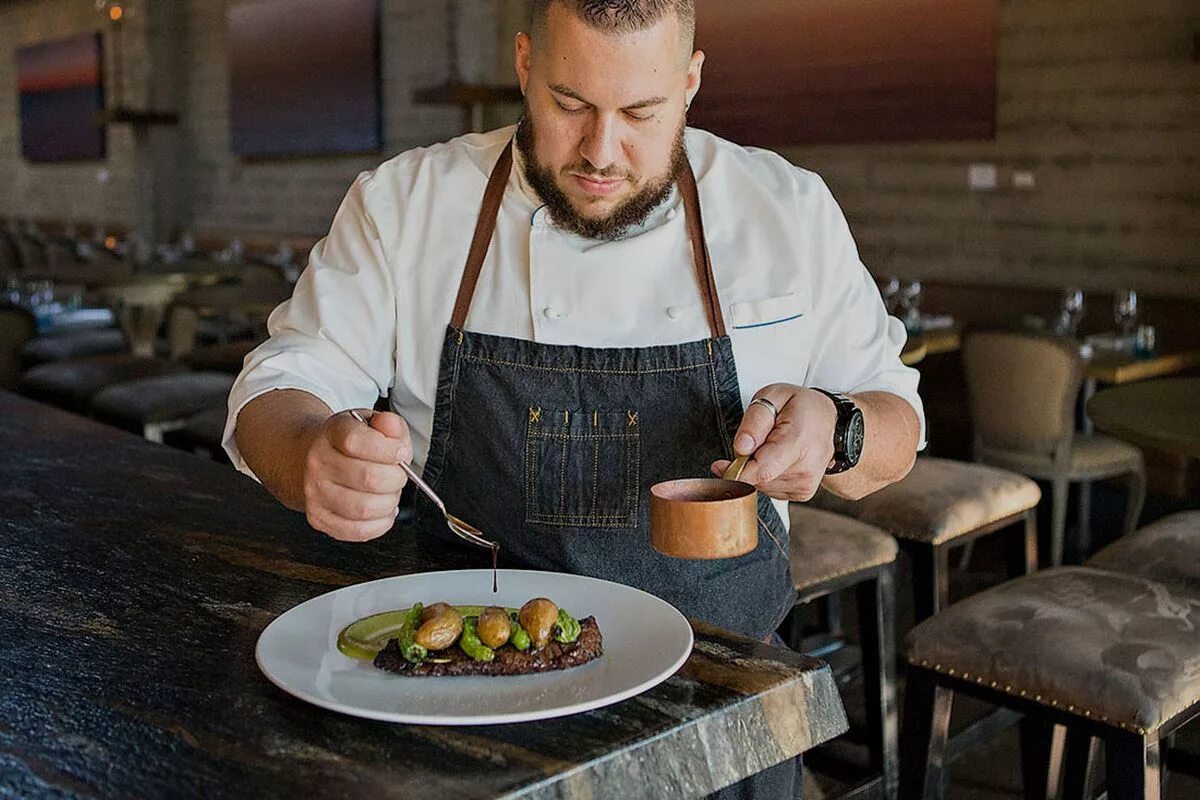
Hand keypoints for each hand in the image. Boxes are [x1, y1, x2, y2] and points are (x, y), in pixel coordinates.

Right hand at [300, 409, 412, 541]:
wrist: (309, 459)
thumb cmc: (347, 444)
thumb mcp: (371, 423)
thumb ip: (389, 424)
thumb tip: (390, 427)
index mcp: (333, 432)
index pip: (357, 441)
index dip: (388, 449)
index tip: (400, 452)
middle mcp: (318, 462)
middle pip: (369, 478)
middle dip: (396, 479)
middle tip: (397, 475)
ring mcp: (315, 492)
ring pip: (365, 508)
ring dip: (389, 503)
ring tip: (388, 493)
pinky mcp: (319, 518)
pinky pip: (358, 531)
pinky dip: (379, 523)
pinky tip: (380, 510)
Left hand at [710, 384, 837, 501]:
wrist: (831, 421)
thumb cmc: (802, 406)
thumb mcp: (774, 396)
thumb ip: (755, 420)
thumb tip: (741, 447)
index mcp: (798, 442)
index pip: (760, 470)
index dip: (734, 471)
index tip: (720, 465)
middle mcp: (806, 468)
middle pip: (758, 479)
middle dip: (745, 464)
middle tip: (753, 442)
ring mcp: (806, 484)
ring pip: (762, 486)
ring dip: (756, 469)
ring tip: (770, 447)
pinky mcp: (803, 492)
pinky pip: (771, 490)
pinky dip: (767, 476)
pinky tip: (777, 459)